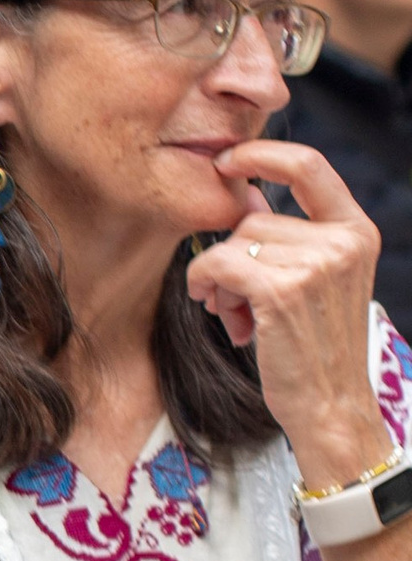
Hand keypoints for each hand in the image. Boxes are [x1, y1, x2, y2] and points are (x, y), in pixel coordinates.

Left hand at [185, 141, 388, 487]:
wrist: (329, 406)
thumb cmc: (313, 346)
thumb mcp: (312, 280)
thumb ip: (283, 234)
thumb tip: (238, 189)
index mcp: (357, 231)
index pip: (309, 165)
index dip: (263, 154)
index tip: (228, 160)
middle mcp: (344, 241)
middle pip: (255, 217)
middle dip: (233, 254)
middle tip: (237, 298)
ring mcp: (316, 263)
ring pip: (232, 242)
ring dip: (220, 278)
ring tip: (240, 314)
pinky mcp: (282, 289)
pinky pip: (216, 263)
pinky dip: (204, 283)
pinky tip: (218, 309)